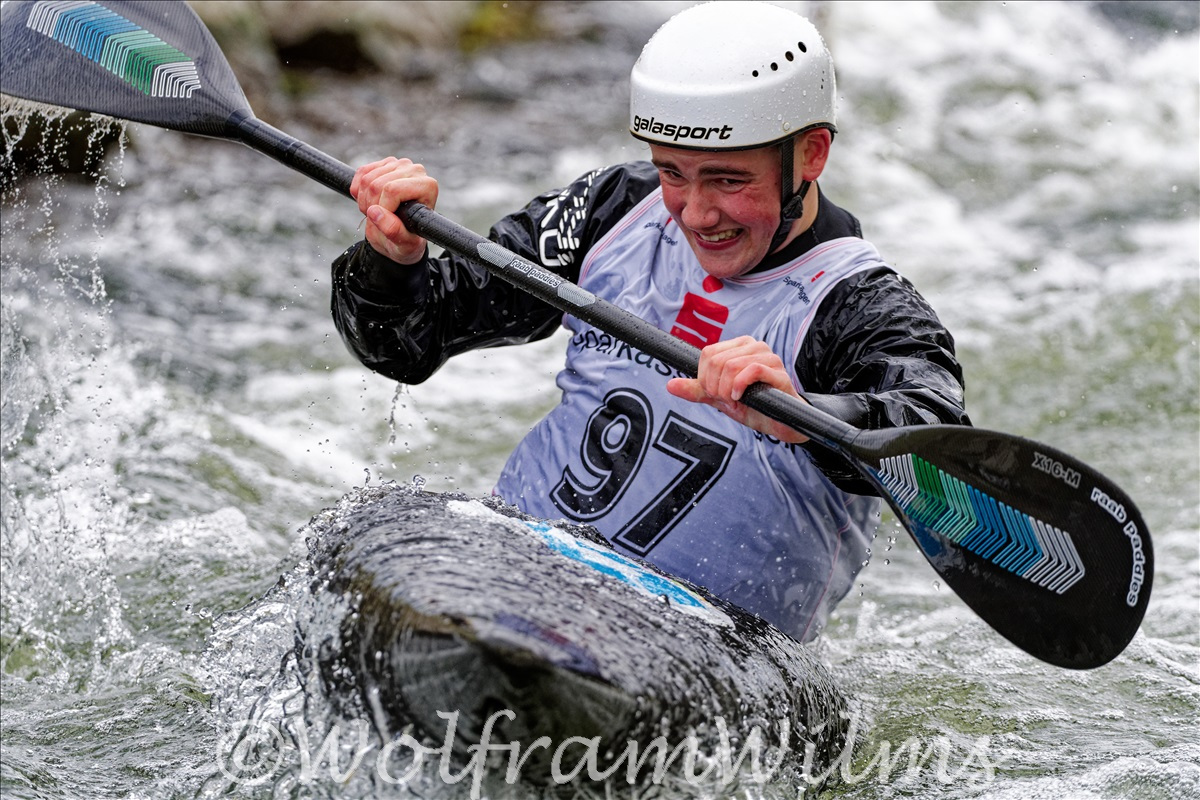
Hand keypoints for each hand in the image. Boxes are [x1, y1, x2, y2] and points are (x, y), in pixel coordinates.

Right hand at [349, 157, 438, 264]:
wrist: (399, 236)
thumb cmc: (407, 241)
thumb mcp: (404, 244)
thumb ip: (393, 231)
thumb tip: (374, 212)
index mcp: (427, 186)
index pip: (392, 190)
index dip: (382, 208)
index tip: (385, 221)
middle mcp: (416, 170)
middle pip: (377, 184)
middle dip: (370, 206)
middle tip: (377, 219)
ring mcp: (399, 164)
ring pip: (367, 179)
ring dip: (364, 200)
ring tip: (375, 212)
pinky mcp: (384, 163)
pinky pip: (361, 173)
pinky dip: (358, 190)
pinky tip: (368, 201)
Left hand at [666, 336, 809, 443]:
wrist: (780, 423)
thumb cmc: (754, 407)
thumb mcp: (720, 398)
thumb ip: (697, 390)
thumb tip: (670, 385)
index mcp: (739, 347)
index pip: (707, 354)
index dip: (705, 378)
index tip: (715, 393)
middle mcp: (754, 346)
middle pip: (716, 360)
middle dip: (715, 386)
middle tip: (726, 399)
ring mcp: (768, 357)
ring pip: (732, 365)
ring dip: (726, 389)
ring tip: (735, 399)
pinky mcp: (778, 371)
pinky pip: (752, 370)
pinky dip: (740, 387)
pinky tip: (741, 398)